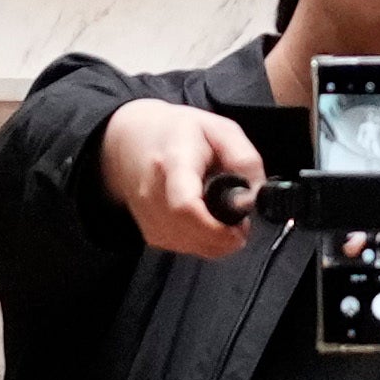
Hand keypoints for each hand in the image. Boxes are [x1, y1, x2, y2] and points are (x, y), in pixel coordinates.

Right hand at [99, 96, 264, 261]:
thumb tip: (250, 201)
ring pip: (191, 247)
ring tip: (223, 217)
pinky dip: (202, 243)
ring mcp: (147, 215)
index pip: (185, 206)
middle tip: (240, 222)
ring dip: (216, 242)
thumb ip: (245, 161)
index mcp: (174, 161)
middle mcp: (154, 192)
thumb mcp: (221, 130)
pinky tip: (205, 223)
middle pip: (191, 234)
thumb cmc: (180, 131)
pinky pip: (183, 248)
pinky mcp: (148, 231)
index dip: (216, 227)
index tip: (240, 226)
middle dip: (226, 237)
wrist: (129, 137)